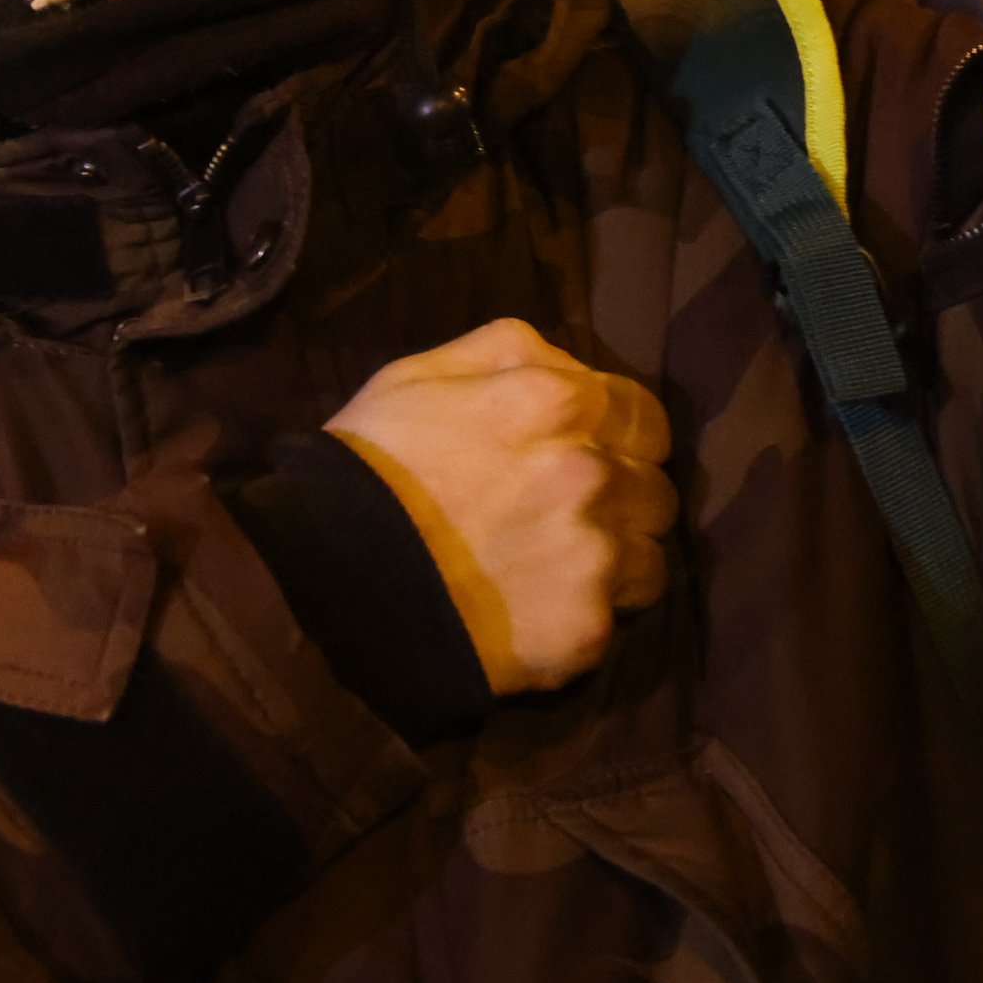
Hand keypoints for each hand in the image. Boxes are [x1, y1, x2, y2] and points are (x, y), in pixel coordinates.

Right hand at [325, 318, 675, 693]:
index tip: (594, 459)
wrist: (326, 579)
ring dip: (617, 560)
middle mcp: (593, 471)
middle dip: (624, 498)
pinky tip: (537, 611)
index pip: (645, 418)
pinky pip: (619, 620)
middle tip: (568, 519)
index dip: (621, 439)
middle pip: (656, 488)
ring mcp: (594, 553)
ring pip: (654, 556)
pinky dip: (587, 616)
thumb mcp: (424, 372)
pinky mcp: (585, 627)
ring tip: (555, 569)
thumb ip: (514, 355)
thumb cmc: (370, 467)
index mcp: (561, 400)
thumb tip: (571, 369)